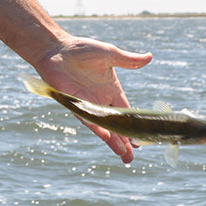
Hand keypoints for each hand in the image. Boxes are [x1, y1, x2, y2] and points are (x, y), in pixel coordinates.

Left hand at [34, 35, 152, 163]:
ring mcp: (87, 103)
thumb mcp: (109, 54)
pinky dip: (96, 127)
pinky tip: (106, 136)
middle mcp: (100, 100)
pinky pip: (87, 117)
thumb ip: (128, 60)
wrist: (55, 47)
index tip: (142, 141)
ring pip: (103, 126)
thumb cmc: (81, 49)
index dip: (134, 126)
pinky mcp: (73, 102)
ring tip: (123, 154)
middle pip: (115, 124)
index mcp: (111, 90)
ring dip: (112, 140)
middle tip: (131, 158)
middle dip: (124, 141)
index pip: (126, 112)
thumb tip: (150, 56)